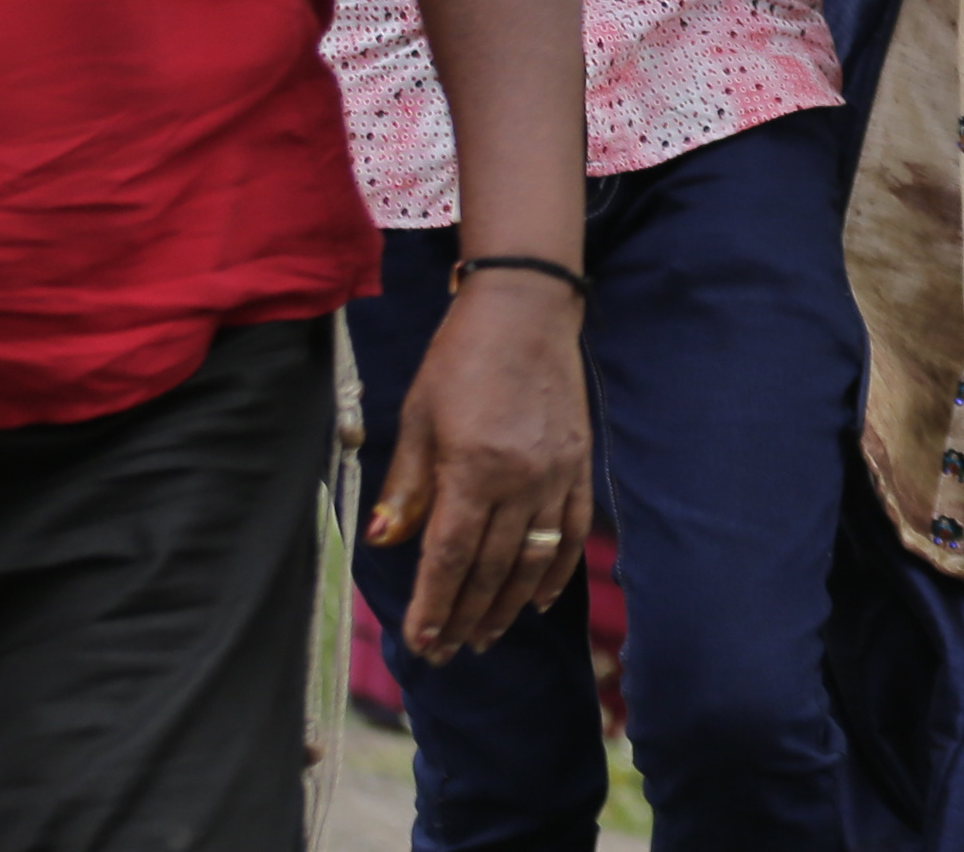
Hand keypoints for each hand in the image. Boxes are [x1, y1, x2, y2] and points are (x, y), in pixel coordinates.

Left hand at [362, 275, 592, 663]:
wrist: (525, 310)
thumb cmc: (460, 359)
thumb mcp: (418, 416)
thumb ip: (406, 485)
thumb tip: (385, 542)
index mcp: (473, 468)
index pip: (451, 556)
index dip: (434, 604)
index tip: (421, 642)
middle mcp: (520, 480)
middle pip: (492, 569)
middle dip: (464, 616)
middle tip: (445, 652)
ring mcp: (556, 475)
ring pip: (533, 561)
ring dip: (507, 606)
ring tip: (484, 637)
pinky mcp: (579, 466)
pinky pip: (573, 533)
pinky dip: (556, 573)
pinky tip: (537, 602)